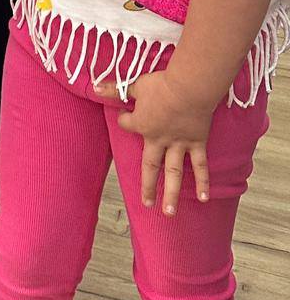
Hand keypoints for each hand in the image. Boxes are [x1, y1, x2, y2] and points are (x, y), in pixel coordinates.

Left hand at [97, 68, 212, 214]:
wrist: (188, 90)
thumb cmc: (160, 86)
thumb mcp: (135, 86)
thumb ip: (115, 90)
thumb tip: (94, 87)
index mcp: (142, 125)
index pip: (126, 124)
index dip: (123, 119)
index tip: (123, 114)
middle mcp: (158, 140)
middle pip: (150, 165)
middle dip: (148, 185)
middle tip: (147, 205)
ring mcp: (179, 144)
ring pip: (174, 172)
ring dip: (171, 193)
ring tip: (169, 213)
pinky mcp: (196, 143)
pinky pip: (199, 165)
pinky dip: (203, 181)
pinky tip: (204, 198)